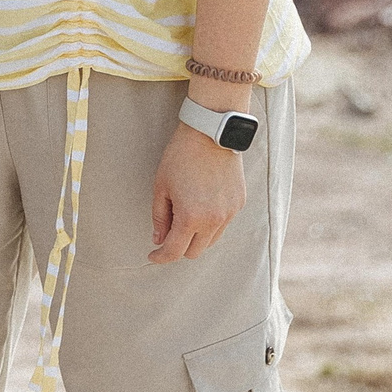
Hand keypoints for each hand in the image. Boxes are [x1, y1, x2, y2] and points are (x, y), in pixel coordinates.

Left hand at [149, 120, 246, 262]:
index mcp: (191, 217)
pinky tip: (200, 206)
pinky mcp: (238, 204)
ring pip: (211, 240)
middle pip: (195, 252)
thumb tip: (159, 239)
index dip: (161, 257)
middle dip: (178, 248)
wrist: (210, 134)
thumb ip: (160, 217)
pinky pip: (222, 224)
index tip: (153, 256)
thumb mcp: (161, 186)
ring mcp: (229, 214)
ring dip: (196, 237)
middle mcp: (214, 220)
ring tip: (184, 215)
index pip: (175, 251)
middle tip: (167, 233)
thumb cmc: (180, 157)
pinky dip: (210, 223)